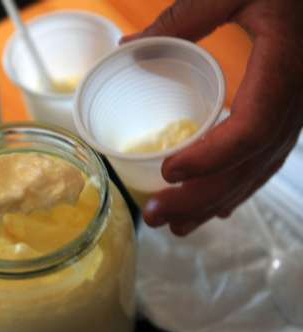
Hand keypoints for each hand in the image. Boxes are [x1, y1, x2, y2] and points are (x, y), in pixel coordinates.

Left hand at [123, 0, 302, 234]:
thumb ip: (186, 17)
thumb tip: (129, 47)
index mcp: (285, 69)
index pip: (252, 128)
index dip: (211, 157)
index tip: (168, 172)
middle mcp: (297, 99)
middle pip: (250, 163)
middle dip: (202, 196)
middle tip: (157, 217)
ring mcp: (298, 110)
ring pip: (259, 169)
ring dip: (217, 201)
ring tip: (177, 226)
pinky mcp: (290, 112)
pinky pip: (267, 159)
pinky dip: (240, 186)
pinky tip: (216, 206)